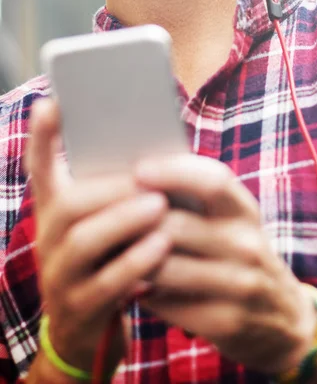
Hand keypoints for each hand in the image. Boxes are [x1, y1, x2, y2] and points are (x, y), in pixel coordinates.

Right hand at [27, 99, 170, 372]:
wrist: (93, 326)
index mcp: (59, 210)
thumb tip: (162, 153)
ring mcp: (59, 276)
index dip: (44, 137)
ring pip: (81, 242)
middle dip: (110, 188)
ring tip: (160, 206)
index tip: (52, 103)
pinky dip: (135, 262)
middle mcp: (50, 238)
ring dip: (124, 220)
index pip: (42, 168)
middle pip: (67, 204)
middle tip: (149, 180)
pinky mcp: (78, 310)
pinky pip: (104, 284)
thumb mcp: (114, 220)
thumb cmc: (115, 256)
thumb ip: (126, 190)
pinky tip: (162, 247)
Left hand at [134, 154, 316, 373]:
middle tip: (104, 217)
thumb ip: (199, 203)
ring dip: (131, 260)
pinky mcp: (225, 322)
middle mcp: (247, 244)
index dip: (174, 171)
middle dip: (134, 221)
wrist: (282, 317)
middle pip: (176, 225)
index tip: (138, 167)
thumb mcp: (235, 224)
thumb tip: (138, 179)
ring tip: (113, 252)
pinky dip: (143, 293)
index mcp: (246, 212)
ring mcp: (239, 285)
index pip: (213, 180)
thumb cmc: (242, 257)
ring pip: (163, 268)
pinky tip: (136, 285)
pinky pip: (166, 303)